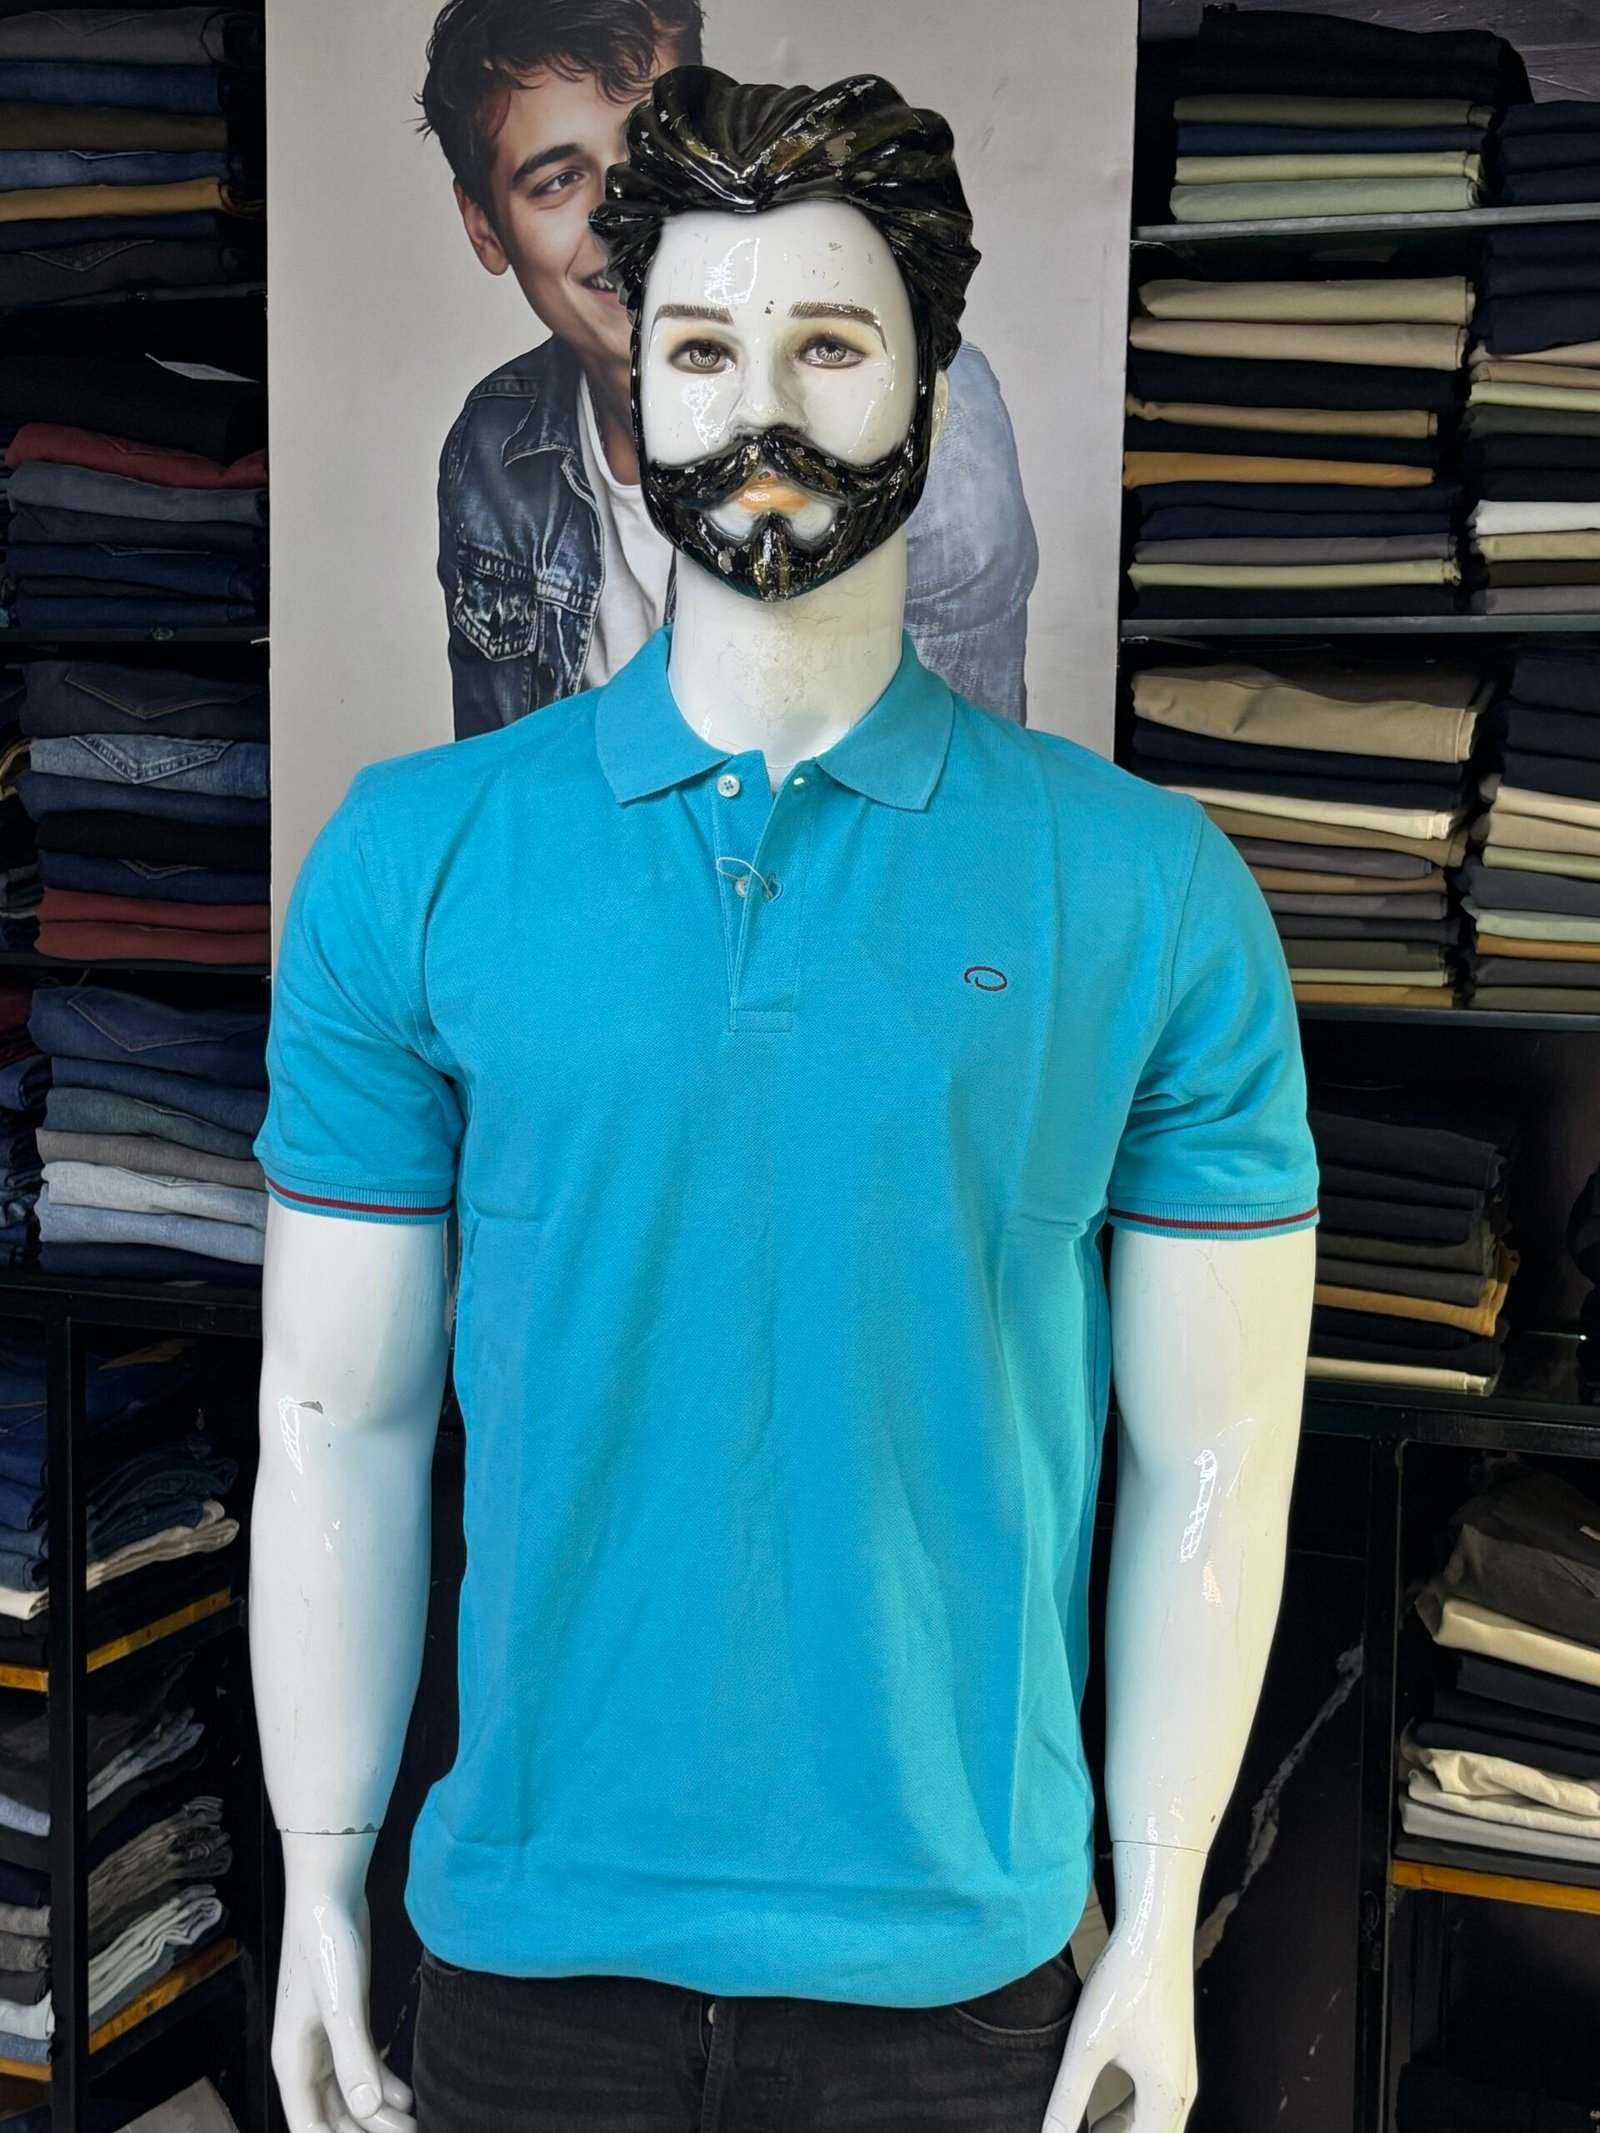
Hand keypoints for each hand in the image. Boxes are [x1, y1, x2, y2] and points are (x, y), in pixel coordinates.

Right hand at [272, 1835, 415, 2132]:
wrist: (329, 1892)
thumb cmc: (325, 1945)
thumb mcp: (341, 2004)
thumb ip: (353, 2058)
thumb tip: (367, 2111)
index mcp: (293, 2062)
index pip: (309, 2127)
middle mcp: (305, 2058)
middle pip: (332, 2117)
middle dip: (366, 2132)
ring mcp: (325, 2040)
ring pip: (349, 2094)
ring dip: (377, 2113)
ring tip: (415, 2123)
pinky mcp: (347, 2021)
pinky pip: (362, 2067)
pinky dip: (383, 2085)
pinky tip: (408, 2094)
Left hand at [1041, 1843, 1201, 2131]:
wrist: (1155, 1929)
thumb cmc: (1122, 1985)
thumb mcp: (1086, 2047)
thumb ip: (1067, 2101)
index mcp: (1165, 2098)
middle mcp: (1183, 2090)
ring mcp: (1183, 2068)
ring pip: (1156, 2121)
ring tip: (1085, 2131)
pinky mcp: (1175, 2048)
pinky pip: (1156, 2099)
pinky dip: (1131, 2113)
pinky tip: (1100, 2106)